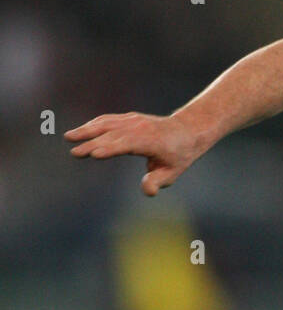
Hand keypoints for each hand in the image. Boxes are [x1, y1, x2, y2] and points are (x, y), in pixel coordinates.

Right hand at [64, 111, 202, 195]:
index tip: (94, 154)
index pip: (127, 144)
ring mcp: (133, 120)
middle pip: (112, 135)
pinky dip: (94, 125)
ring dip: (87, 130)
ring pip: (106, 124)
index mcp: (150, 140)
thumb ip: (158, 181)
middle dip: (92, 142)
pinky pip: (108, 120)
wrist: (186, 131)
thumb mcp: (172, 173)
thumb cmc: (178, 156)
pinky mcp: (128, 118)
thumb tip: (148, 191)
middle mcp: (139, 127)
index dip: (110, 148)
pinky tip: (81, 132)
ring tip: (69, 137)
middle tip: (75, 152)